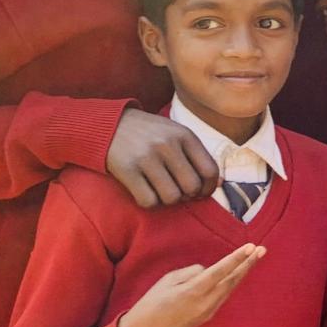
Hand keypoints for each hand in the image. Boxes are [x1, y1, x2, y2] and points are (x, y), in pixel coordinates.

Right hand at [105, 108, 220, 207]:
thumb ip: (195, 154)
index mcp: (184, 134)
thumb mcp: (174, 133)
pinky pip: (148, 201)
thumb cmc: (148, 134)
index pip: (210, 170)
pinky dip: (149, 202)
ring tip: (160, 189)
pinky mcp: (127, 170)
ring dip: (168, 199)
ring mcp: (146, 157)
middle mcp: (167, 144)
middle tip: (178, 190)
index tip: (201, 192)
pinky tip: (145, 191)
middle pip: (192, 187)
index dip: (209, 188)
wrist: (108, 124)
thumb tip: (218, 183)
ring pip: (172, 197)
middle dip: (188, 195)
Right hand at [116, 243, 265, 326]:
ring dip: (242, 273)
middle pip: (232, 280)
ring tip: (254, 258)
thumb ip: (190, 273)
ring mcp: (208, 312)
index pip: (221, 271)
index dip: (237, 258)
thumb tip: (207, 271)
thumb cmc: (151, 304)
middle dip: (248, 264)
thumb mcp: (167, 281)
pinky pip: (222, 297)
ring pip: (230, 289)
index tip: (251, 246)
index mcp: (194, 291)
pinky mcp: (207, 317)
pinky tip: (236, 274)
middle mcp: (206, 303)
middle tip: (262, 249)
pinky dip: (231, 284)